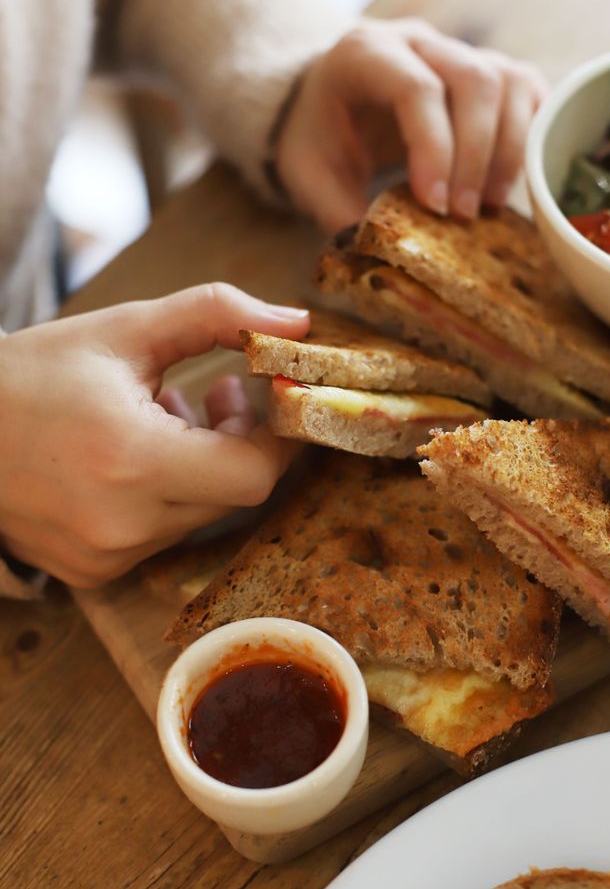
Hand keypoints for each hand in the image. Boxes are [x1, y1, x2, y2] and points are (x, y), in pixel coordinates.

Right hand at [0, 284, 308, 587]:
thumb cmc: (33, 374)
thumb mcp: (125, 329)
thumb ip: (217, 315)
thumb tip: (296, 324)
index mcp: (130, 461)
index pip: (253, 474)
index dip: (277, 434)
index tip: (274, 394)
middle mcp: (120, 525)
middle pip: (233, 494)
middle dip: (241, 440)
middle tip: (221, 388)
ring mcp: (105, 558)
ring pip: (201, 514)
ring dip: (205, 464)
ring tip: (168, 410)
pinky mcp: (93, 573)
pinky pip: (164, 534)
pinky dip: (169, 494)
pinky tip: (135, 452)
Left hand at [274, 17, 546, 230]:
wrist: (328, 103)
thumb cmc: (319, 136)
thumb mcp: (309, 175)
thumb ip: (338, 211)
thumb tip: (383, 257)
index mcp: (366, 53)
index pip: (417, 88)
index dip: (435, 148)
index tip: (434, 205)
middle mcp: (420, 41)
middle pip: (475, 80)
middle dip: (475, 155)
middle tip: (462, 215)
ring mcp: (460, 50)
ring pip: (509, 82)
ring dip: (508, 150)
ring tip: (487, 205)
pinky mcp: (490, 70)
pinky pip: (529, 90)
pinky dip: (530, 135)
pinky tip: (511, 181)